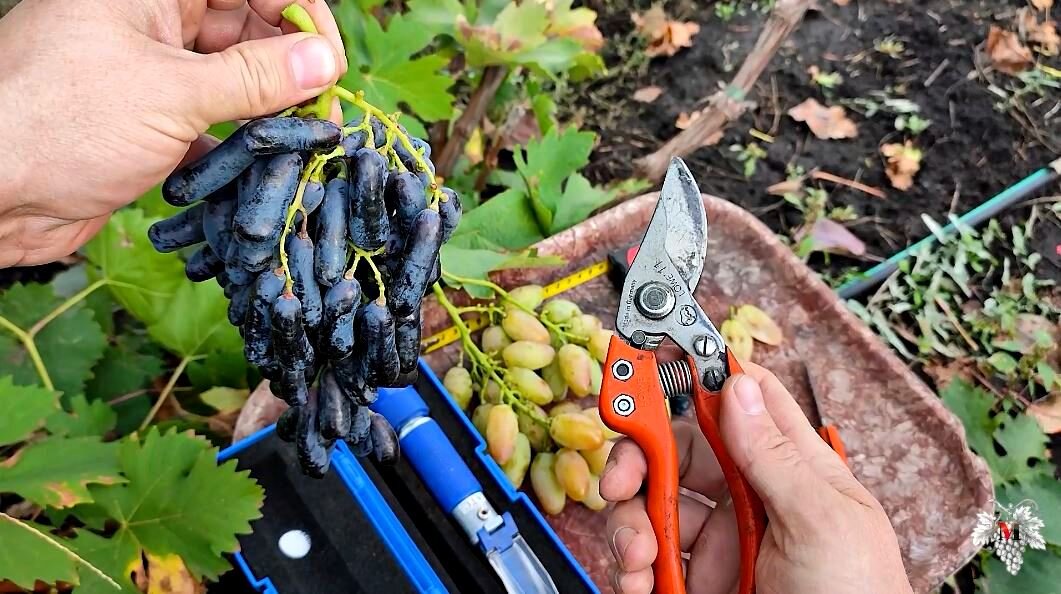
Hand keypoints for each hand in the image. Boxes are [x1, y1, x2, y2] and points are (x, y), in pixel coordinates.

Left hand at [0, 0, 347, 266]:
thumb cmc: (59, 125)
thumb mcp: (170, 94)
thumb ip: (255, 78)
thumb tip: (327, 60)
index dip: (297, 11)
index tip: (330, 60)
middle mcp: (155, 25)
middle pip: (249, 29)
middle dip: (294, 67)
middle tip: (326, 113)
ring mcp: (155, 77)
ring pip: (237, 81)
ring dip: (274, 112)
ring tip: (305, 143)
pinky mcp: (154, 127)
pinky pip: (218, 125)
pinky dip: (245, 146)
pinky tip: (267, 168)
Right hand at [599, 363, 912, 593]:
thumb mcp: (824, 523)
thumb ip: (776, 456)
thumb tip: (736, 386)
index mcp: (791, 469)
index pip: (741, 400)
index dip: (696, 375)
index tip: (648, 368)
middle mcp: (750, 497)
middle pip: (678, 449)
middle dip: (640, 459)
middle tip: (621, 481)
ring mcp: (721, 541)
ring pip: (652, 504)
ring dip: (631, 524)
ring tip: (639, 559)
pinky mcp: (695, 581)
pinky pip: (646, 558)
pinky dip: (630, 567)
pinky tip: (639, 581)